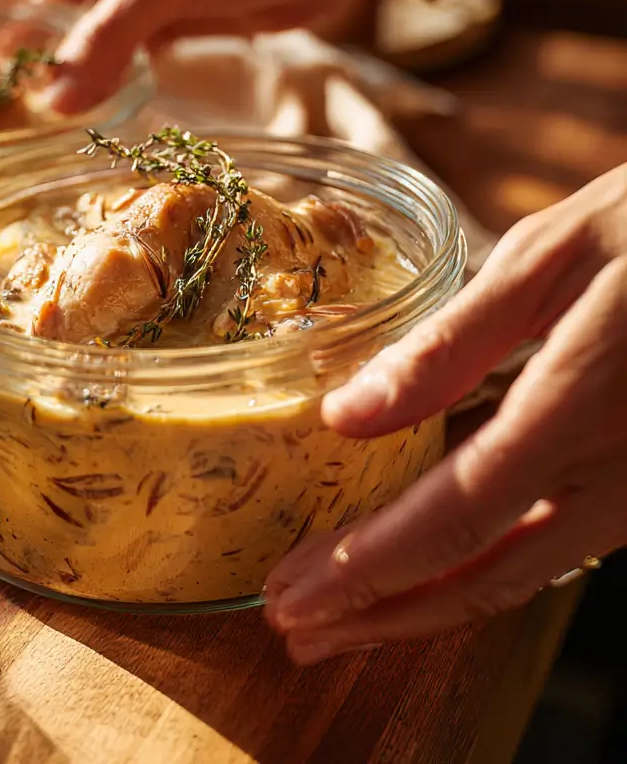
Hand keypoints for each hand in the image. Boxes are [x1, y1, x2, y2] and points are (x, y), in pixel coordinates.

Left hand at [263, 164, 626, 664]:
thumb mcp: (548, 258)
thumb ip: (451, 343)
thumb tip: (346, 414)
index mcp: (579, 406)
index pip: (456, 517)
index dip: (368, 568)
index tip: (292, 596)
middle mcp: (615, 472)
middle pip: (482, 577)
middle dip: (378, 613)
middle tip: (295, 628)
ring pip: (520, 576)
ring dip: (422, 605)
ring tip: (341, 616)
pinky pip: (550, 547)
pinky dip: (475, 570)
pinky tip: (420, 563)